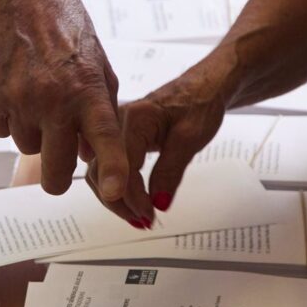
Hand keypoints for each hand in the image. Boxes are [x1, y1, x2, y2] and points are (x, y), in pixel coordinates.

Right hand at [0, 0, 127, 201]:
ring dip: (32, 133)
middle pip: (55, 171)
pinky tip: (14, 88)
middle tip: (58, 164)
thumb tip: (91, 155)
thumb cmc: (65, 29)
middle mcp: (54, 99)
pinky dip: (6, 117)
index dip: (112, 170)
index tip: (117, 193)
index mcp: (88, 90)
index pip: (105, 139)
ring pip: (26, 148)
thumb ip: (101, 112)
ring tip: (35, 95)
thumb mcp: (98, 66)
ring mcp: (18, 99)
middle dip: (58, 175)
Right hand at [86, 57, 228, 226]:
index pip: (123, 167)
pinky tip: (131, 200)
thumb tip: (158, 202)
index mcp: (134, 119)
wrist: (205, 85)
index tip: (148, 214)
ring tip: (136, 216)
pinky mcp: (122, 136)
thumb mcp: (190, 139)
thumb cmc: (200, 101)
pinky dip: (119, 185)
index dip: (134, 197)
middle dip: (119, 202)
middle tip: (140, 221)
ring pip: (101, 170)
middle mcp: (118, 122)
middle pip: (102, 170)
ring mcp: (117, 129)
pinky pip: (111, 164)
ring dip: (116, 197)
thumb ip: (170, 172)